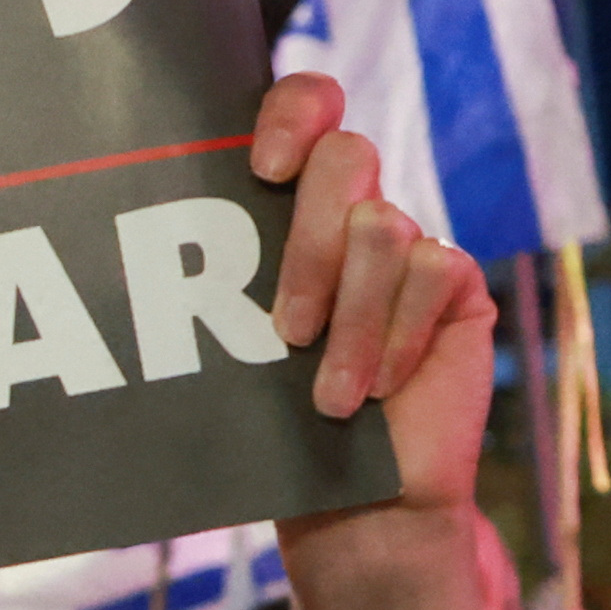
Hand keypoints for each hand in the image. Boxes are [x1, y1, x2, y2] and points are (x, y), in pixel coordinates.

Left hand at [252, 70, 496, 513]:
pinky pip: (431, 270)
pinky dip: (397, 338)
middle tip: (285, 331)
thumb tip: (153, 239)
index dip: (293, 113)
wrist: (356, 502)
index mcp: (293, 205)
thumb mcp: (238, 343)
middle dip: (307, 248)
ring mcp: (411, 243)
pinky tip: (383, 389)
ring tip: (331, 395)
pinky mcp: (457, 283)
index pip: (306, 107)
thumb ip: (222, 278)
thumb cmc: (283, 423)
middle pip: (345, 158)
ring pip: (382, 226)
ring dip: (350, 322)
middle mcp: (356, 211)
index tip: (261, 169)